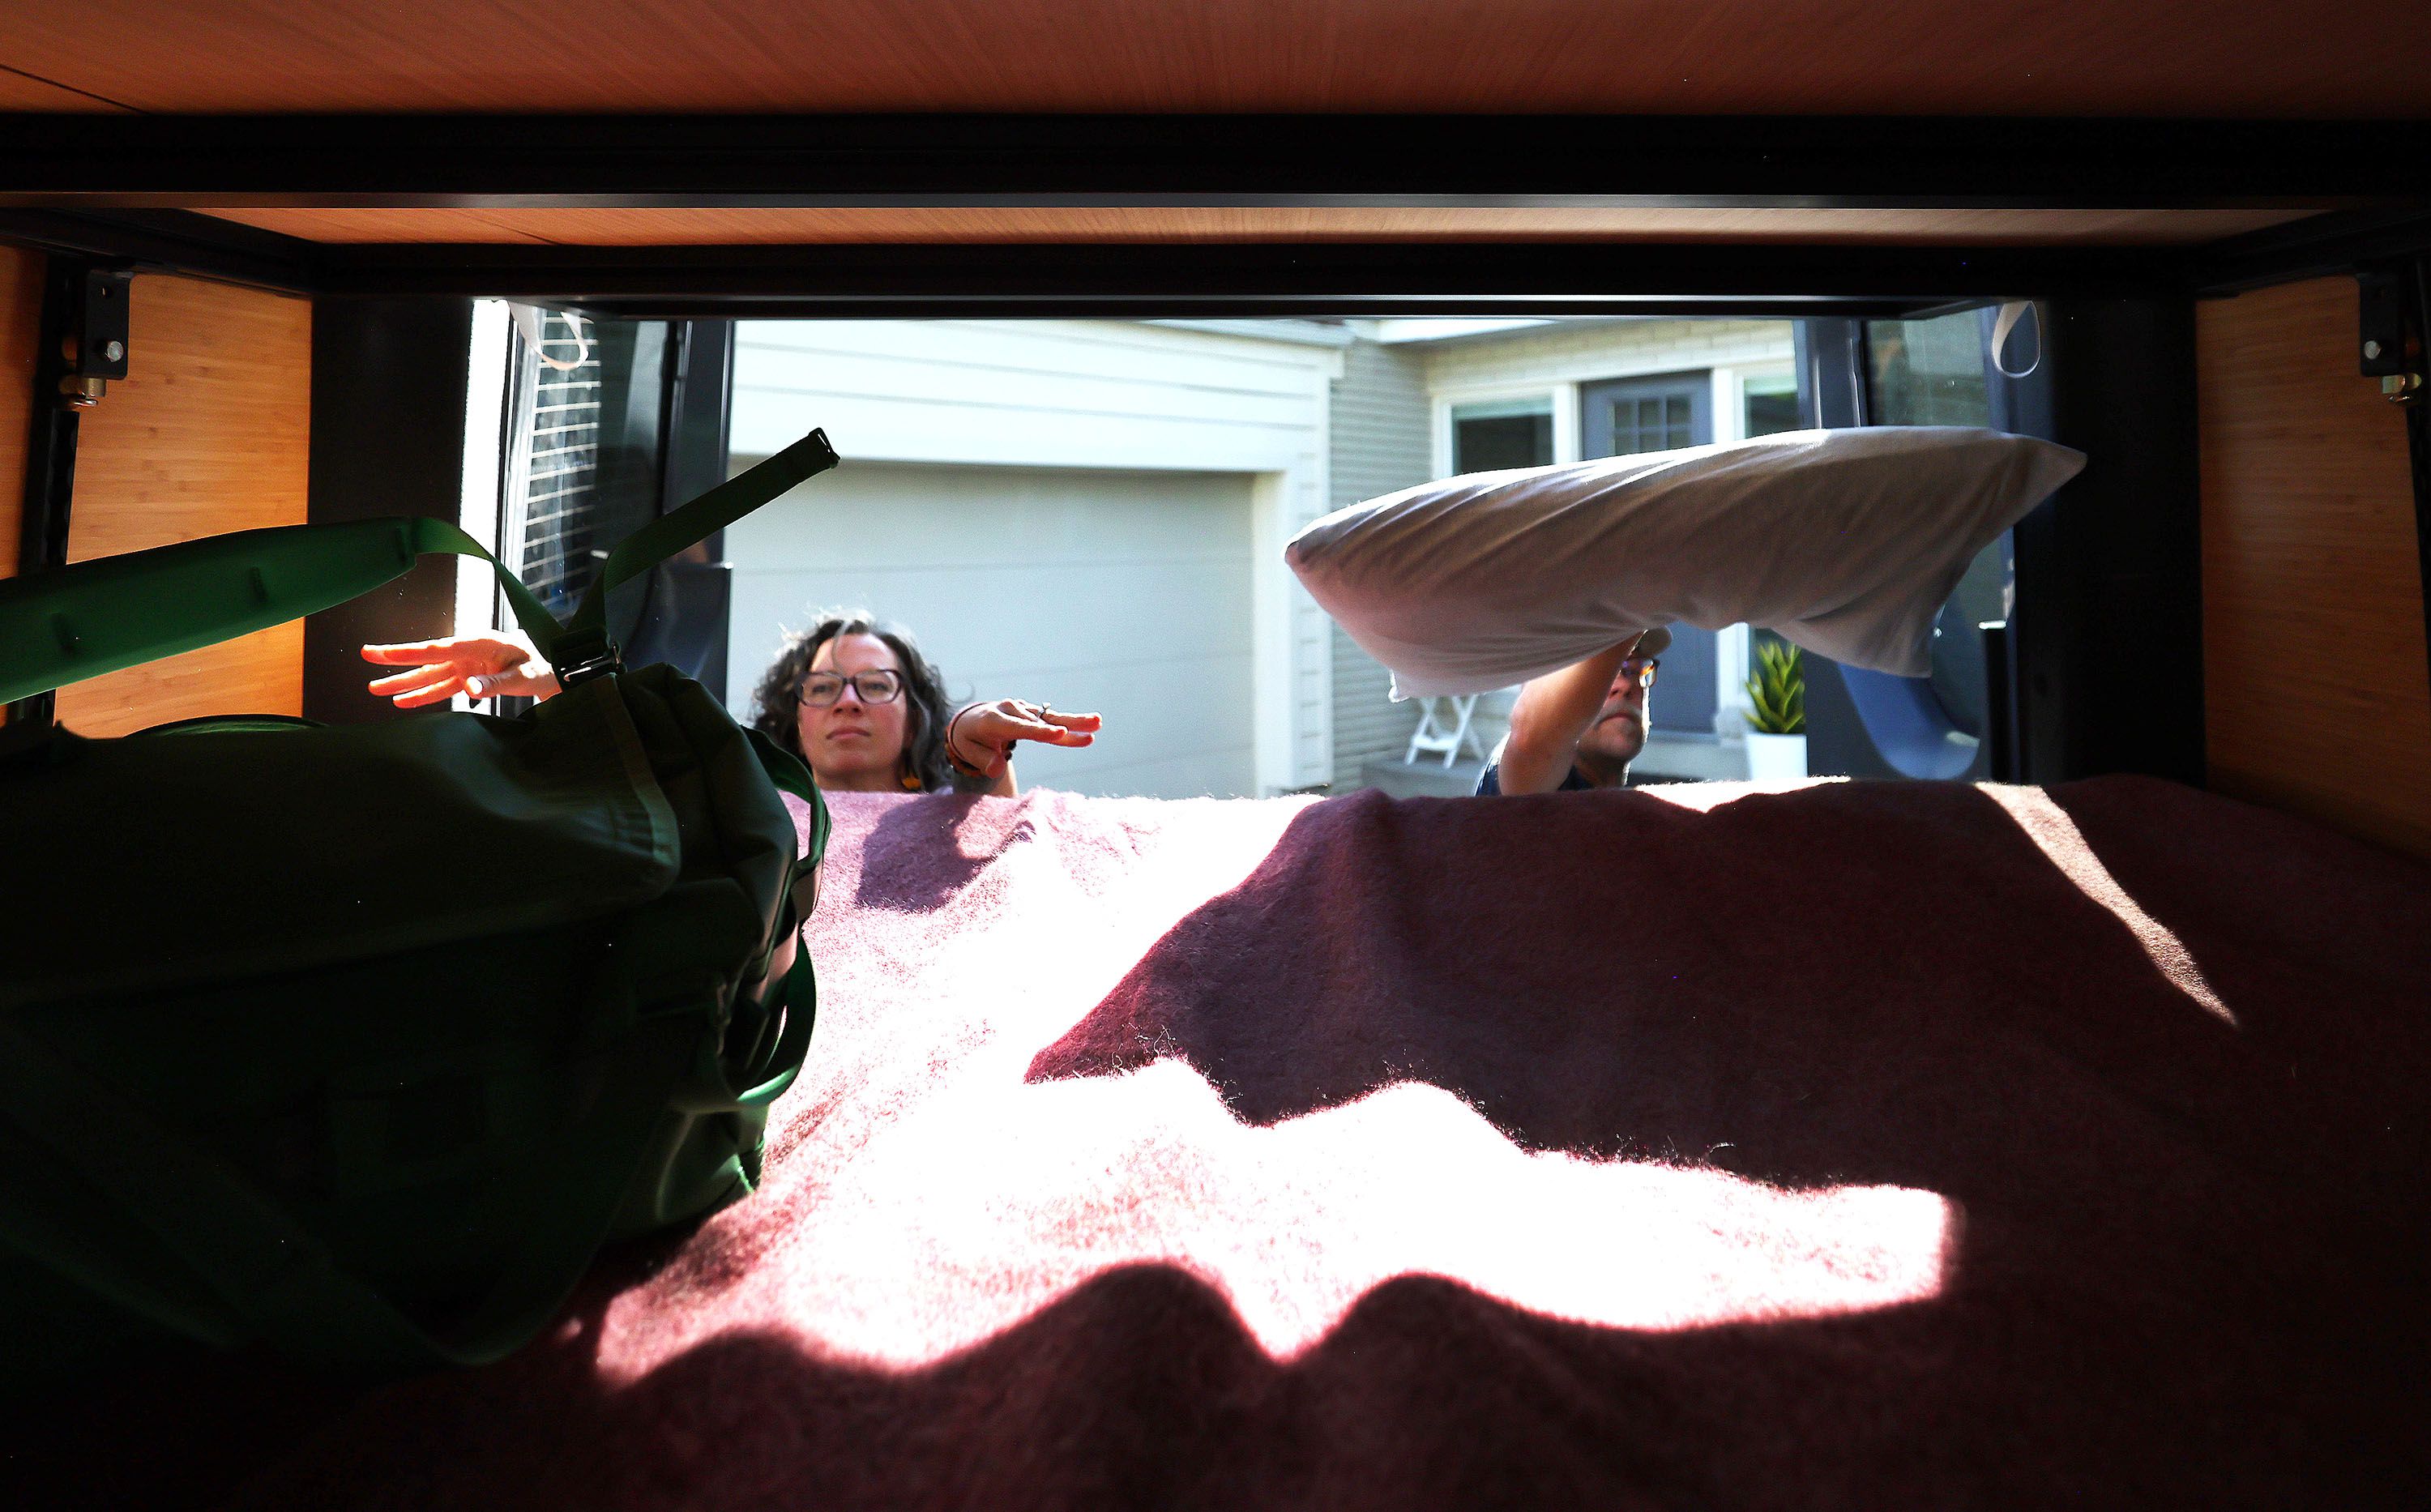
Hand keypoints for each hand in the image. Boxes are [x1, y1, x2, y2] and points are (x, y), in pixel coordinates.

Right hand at [361, 633, 558, 708]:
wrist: (552, 669)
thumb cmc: (541, 668)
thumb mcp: (524, 676)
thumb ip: (496, 682)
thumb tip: (469, 689)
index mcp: (480, 643)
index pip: (439, 649)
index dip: (410, 652)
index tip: (384, 653)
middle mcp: (467, 652)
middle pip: (427, 658)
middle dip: (395, 659)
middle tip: (366, 654)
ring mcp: (465, 665)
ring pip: (429, 675)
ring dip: (403, 683)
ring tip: (374, 689)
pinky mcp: (468, 677)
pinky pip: (441, 688)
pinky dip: (422, 695)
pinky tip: (402, 701)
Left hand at [945, 699, 1100, 777]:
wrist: (972, 721)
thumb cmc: (971, 740)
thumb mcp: (969, 751)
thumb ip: (983, 760)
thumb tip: (997, 769)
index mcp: (995, 720)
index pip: (1021, 728)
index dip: (1041, 731)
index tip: (1061, 733)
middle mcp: (1012, 710)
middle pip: (1043, 720)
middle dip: (1069, 723)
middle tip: (1093, 723)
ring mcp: (1025, 710)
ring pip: (1052, 718)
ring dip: (1075, 721)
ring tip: (1098, 722)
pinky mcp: (1033, 714)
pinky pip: (1053, 720)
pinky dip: (1071, 724)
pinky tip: (1091, 727)